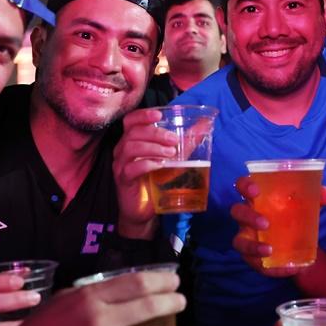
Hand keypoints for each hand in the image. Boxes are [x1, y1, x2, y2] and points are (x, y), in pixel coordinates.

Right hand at [7, 269, 184, 325]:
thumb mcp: (63, 298)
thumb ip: (92, 292)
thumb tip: (123, 289)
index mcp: (90, 297)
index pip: (137, 282)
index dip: (162, 280)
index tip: (173, 280)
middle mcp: (101, 320)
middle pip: (151, 306)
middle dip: (173, 302)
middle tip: (181, 301)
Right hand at [112, 108, 178, 237]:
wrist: (144, 210)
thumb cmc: (156, 181)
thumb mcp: (173, 159)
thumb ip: (186, 142)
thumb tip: (204, 125)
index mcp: (132, 140)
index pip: (131, 120)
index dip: (142, 115)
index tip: (159, 115)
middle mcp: (122, 149)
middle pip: (133, 133)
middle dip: (155, 133)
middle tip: (173, 140)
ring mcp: (121, 164)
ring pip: (131, 148)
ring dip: (152, 148)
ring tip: (170, 153)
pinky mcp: (123, 179)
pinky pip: (131, 168)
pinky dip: (146, 164)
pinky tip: (159, 166)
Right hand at [230, 176, 325, 277]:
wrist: (298, 241)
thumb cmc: (293, 215)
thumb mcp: (306, 204)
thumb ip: (317, 197)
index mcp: (258, 198)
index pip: (243, 186)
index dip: (245, 186)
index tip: (255, 191)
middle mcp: (248, 216)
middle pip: (237, 212)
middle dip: (248, 216)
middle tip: (266, 223)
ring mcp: (248, 238)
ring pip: (239, 242)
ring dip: (252, 246)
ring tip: (268, 250)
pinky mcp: (254, 258)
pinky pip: (256, 264)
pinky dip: (270, 268)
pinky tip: (287, 269)